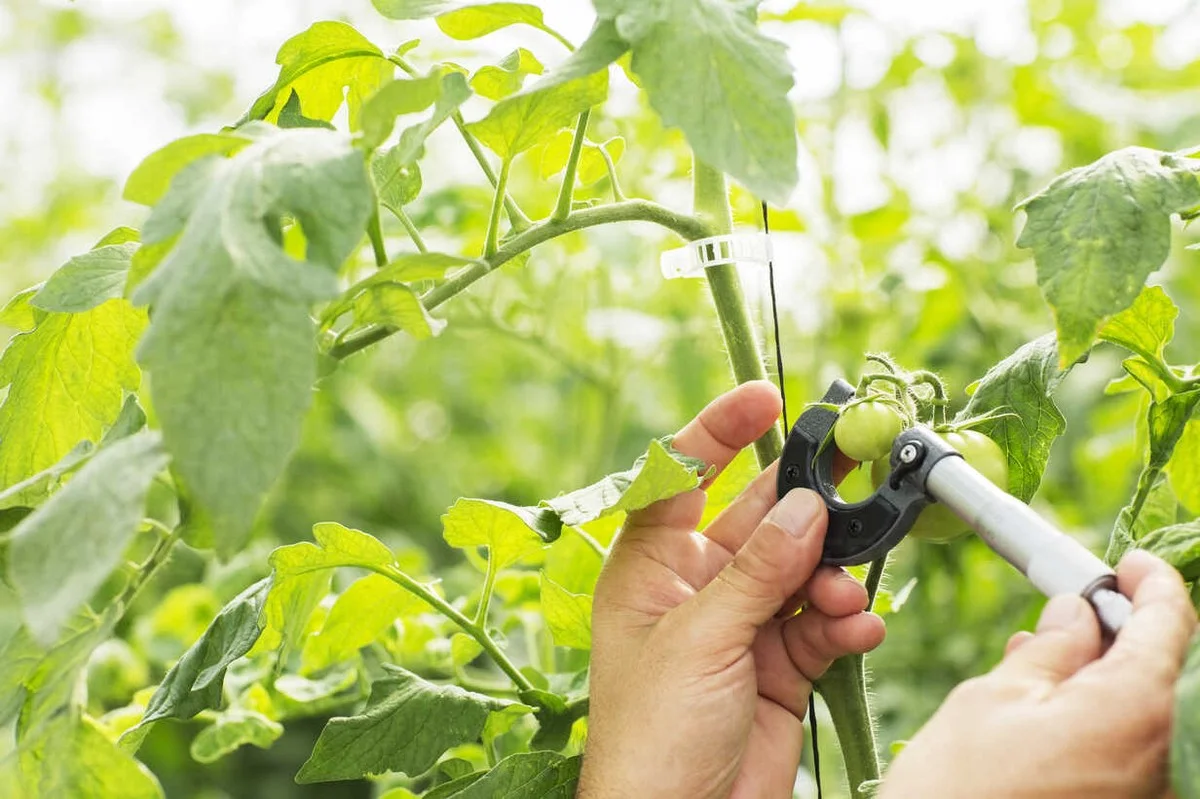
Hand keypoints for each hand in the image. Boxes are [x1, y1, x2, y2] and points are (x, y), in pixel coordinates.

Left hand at [578, 381, 885, 798]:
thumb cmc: (652, 732)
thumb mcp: (701, 639)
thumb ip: (757, 572)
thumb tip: (806, 508)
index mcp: (652, 564)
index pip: (682, 476)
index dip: (719, 432)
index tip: (766, 397)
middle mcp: (698, 584)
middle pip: (759, 518)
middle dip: (807, 502)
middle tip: (859, 470)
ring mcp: (742, 623)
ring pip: (801, 570)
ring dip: (831, 576)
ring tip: (843, 598)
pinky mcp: (780, 664)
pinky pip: (823, 622)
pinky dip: (845, 622)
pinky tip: (857, 628)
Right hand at [881, 550, 1197, 798]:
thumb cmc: (957, 794)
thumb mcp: (992, 699)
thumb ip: (1050, 650)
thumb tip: (1078, 615)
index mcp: (1136, 711)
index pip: (1171, 624)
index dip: (1152, 583)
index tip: (1131, 563)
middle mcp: (1164, 758)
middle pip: (1165, 671)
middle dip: (1121, 634)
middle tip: (1072, 612)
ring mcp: (1150, 793)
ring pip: (1145, 715)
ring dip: (1106, 680)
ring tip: (1039, 664)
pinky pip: (1132, 754)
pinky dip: (1102, 724)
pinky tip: (1050, 715)